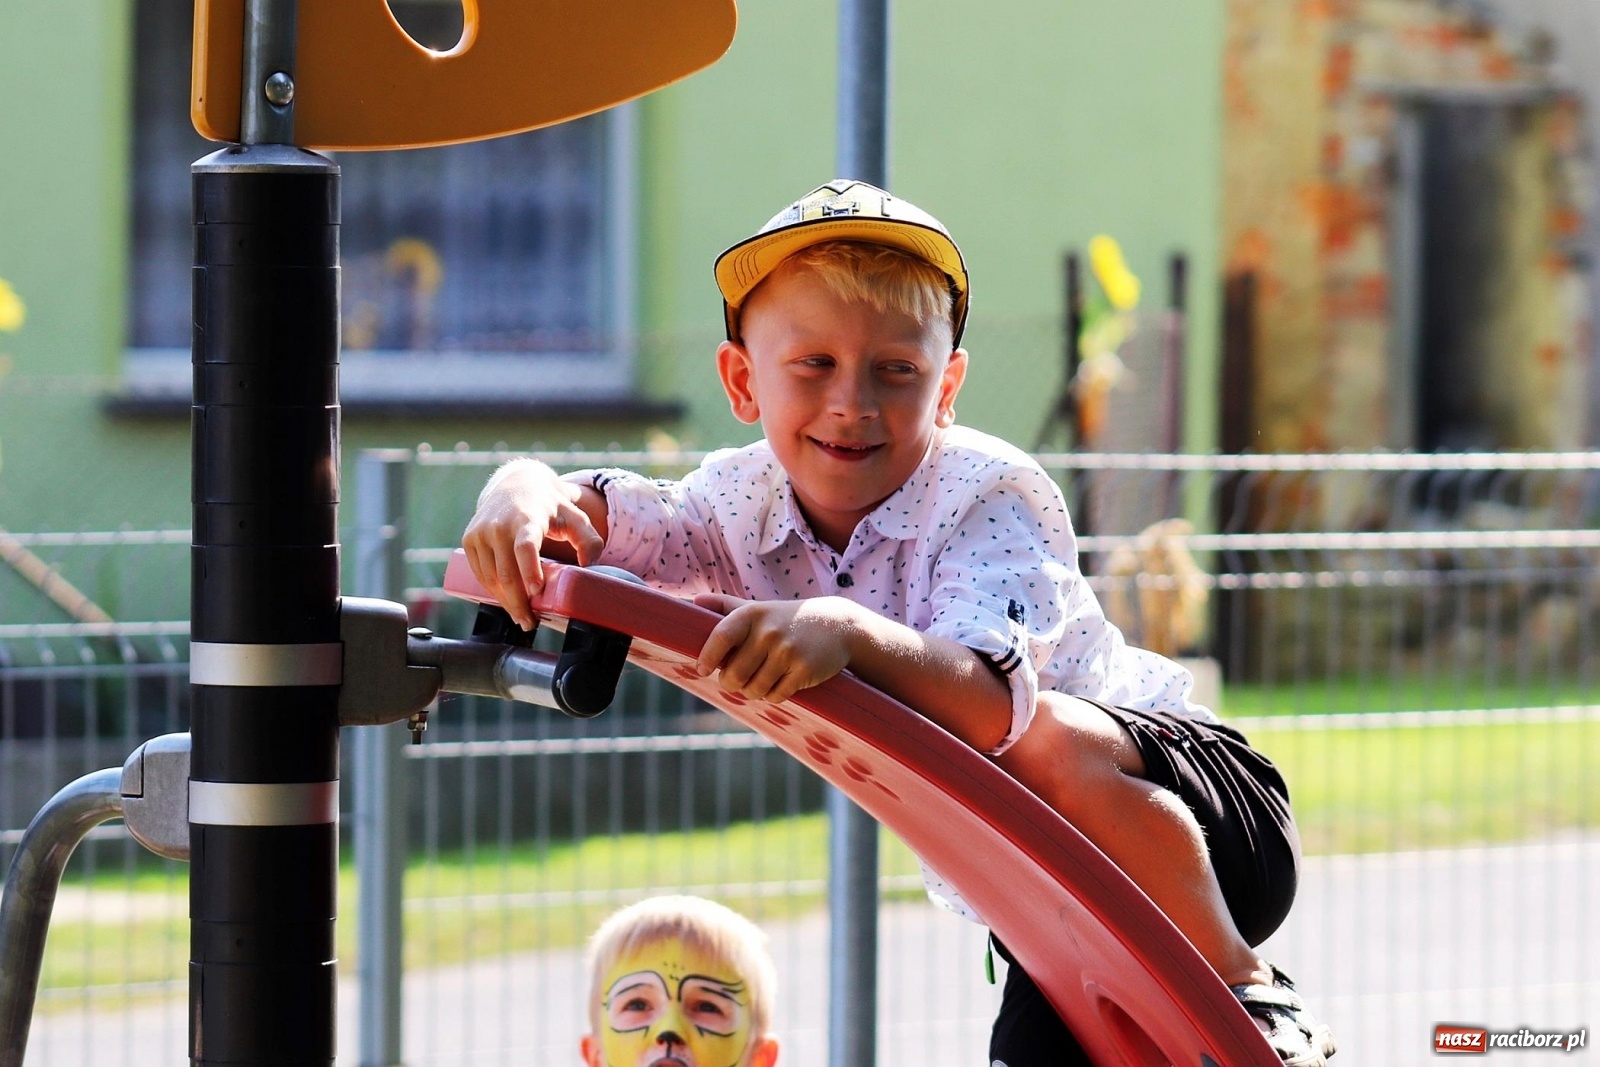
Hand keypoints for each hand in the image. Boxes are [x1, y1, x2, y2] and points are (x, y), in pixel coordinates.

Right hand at [462, 460, 604, 629]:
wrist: (515, 484)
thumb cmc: (549, 506)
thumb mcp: (574, 516)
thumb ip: (589, 539)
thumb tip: (589, 565)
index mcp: (527, 518)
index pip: (525, 546)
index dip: (529, 570)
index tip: (536, 591)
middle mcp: (499, 525)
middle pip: (505, 572)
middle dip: (518, 602)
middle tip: (531, 623)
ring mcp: (480, 532)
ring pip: (490, 578)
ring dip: (505, 602)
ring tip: (522, 616)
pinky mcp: (469, 539)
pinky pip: (480, 574)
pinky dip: (492, 592)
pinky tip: (506, 602)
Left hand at [693, 594, 863, 703]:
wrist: (836, 625)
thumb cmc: (787, 619)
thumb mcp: (758, 608)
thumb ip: (725, 605)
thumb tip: (693, 602)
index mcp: (751, 615)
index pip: (720, 637)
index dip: (707, 657)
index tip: (702, 669)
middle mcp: (768, 632)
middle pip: (734, 675)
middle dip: (732, 683)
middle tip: (738, 679)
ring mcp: (787, 651)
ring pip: (754, 689)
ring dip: (753, 691)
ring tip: (760, 681)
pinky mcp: (804, 670)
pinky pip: (776, 696)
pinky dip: (774, 695)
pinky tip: (780, 683)